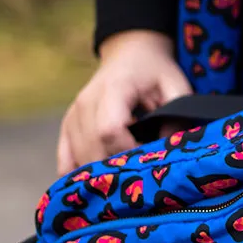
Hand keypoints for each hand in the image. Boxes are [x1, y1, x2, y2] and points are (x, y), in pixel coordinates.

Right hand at [56, 30, 191, 175]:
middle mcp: (86, 102)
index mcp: (113, 88)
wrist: (130, 54)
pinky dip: (77, 175)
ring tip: (122, 182)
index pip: (109, 130)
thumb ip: (177, 113)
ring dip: (99, 174)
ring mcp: (73, 114)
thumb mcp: (175, 84)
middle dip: (114, 168)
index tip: (147, 161)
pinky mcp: (68, 125)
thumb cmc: (155, 71)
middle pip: (92, 147)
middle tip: (137, 180)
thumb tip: (168, 148)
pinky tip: (93, 189)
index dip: (127, 151)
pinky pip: (64, 158)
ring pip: (78, 156)